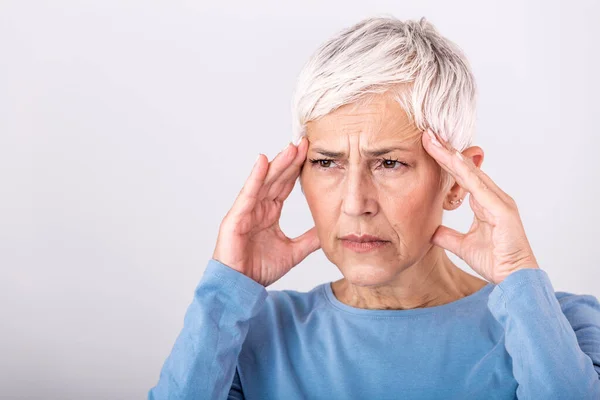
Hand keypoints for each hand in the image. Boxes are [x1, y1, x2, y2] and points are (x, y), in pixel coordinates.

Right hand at [212, 137, 320, 286]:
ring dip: (277, 164)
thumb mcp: (294, 252)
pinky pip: (247, 194)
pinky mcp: (235, 218)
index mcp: (270, 213)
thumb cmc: (259, 269)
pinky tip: (263, 161)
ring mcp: (246, 211)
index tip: (311, 152)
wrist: (241, 287)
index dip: (297, 168)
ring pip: (264, 182)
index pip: (285, 185)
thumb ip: (309, 239)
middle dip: (290, 159)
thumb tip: (329, 230)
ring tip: (291, 147)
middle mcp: (258, 207)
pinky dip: (255, 177)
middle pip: (276, 178)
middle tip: (304, 141)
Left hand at [421, 129, 538, 284]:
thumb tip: (431, 231)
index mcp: (485, 202)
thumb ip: (448, 236)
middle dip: (446, 150)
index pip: (461, 176)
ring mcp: (499, 201)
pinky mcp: (501, 209)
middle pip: (466, 168)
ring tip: (433, 140)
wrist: (514, 278)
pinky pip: (479, 186)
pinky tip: (450, 159)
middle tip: (427, 133)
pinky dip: (464, 172)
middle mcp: (493, 197)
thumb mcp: (463, 246)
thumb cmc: (496, 261)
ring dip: (451, 155)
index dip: (446, 161)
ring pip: (470, 172)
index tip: (428, 146)